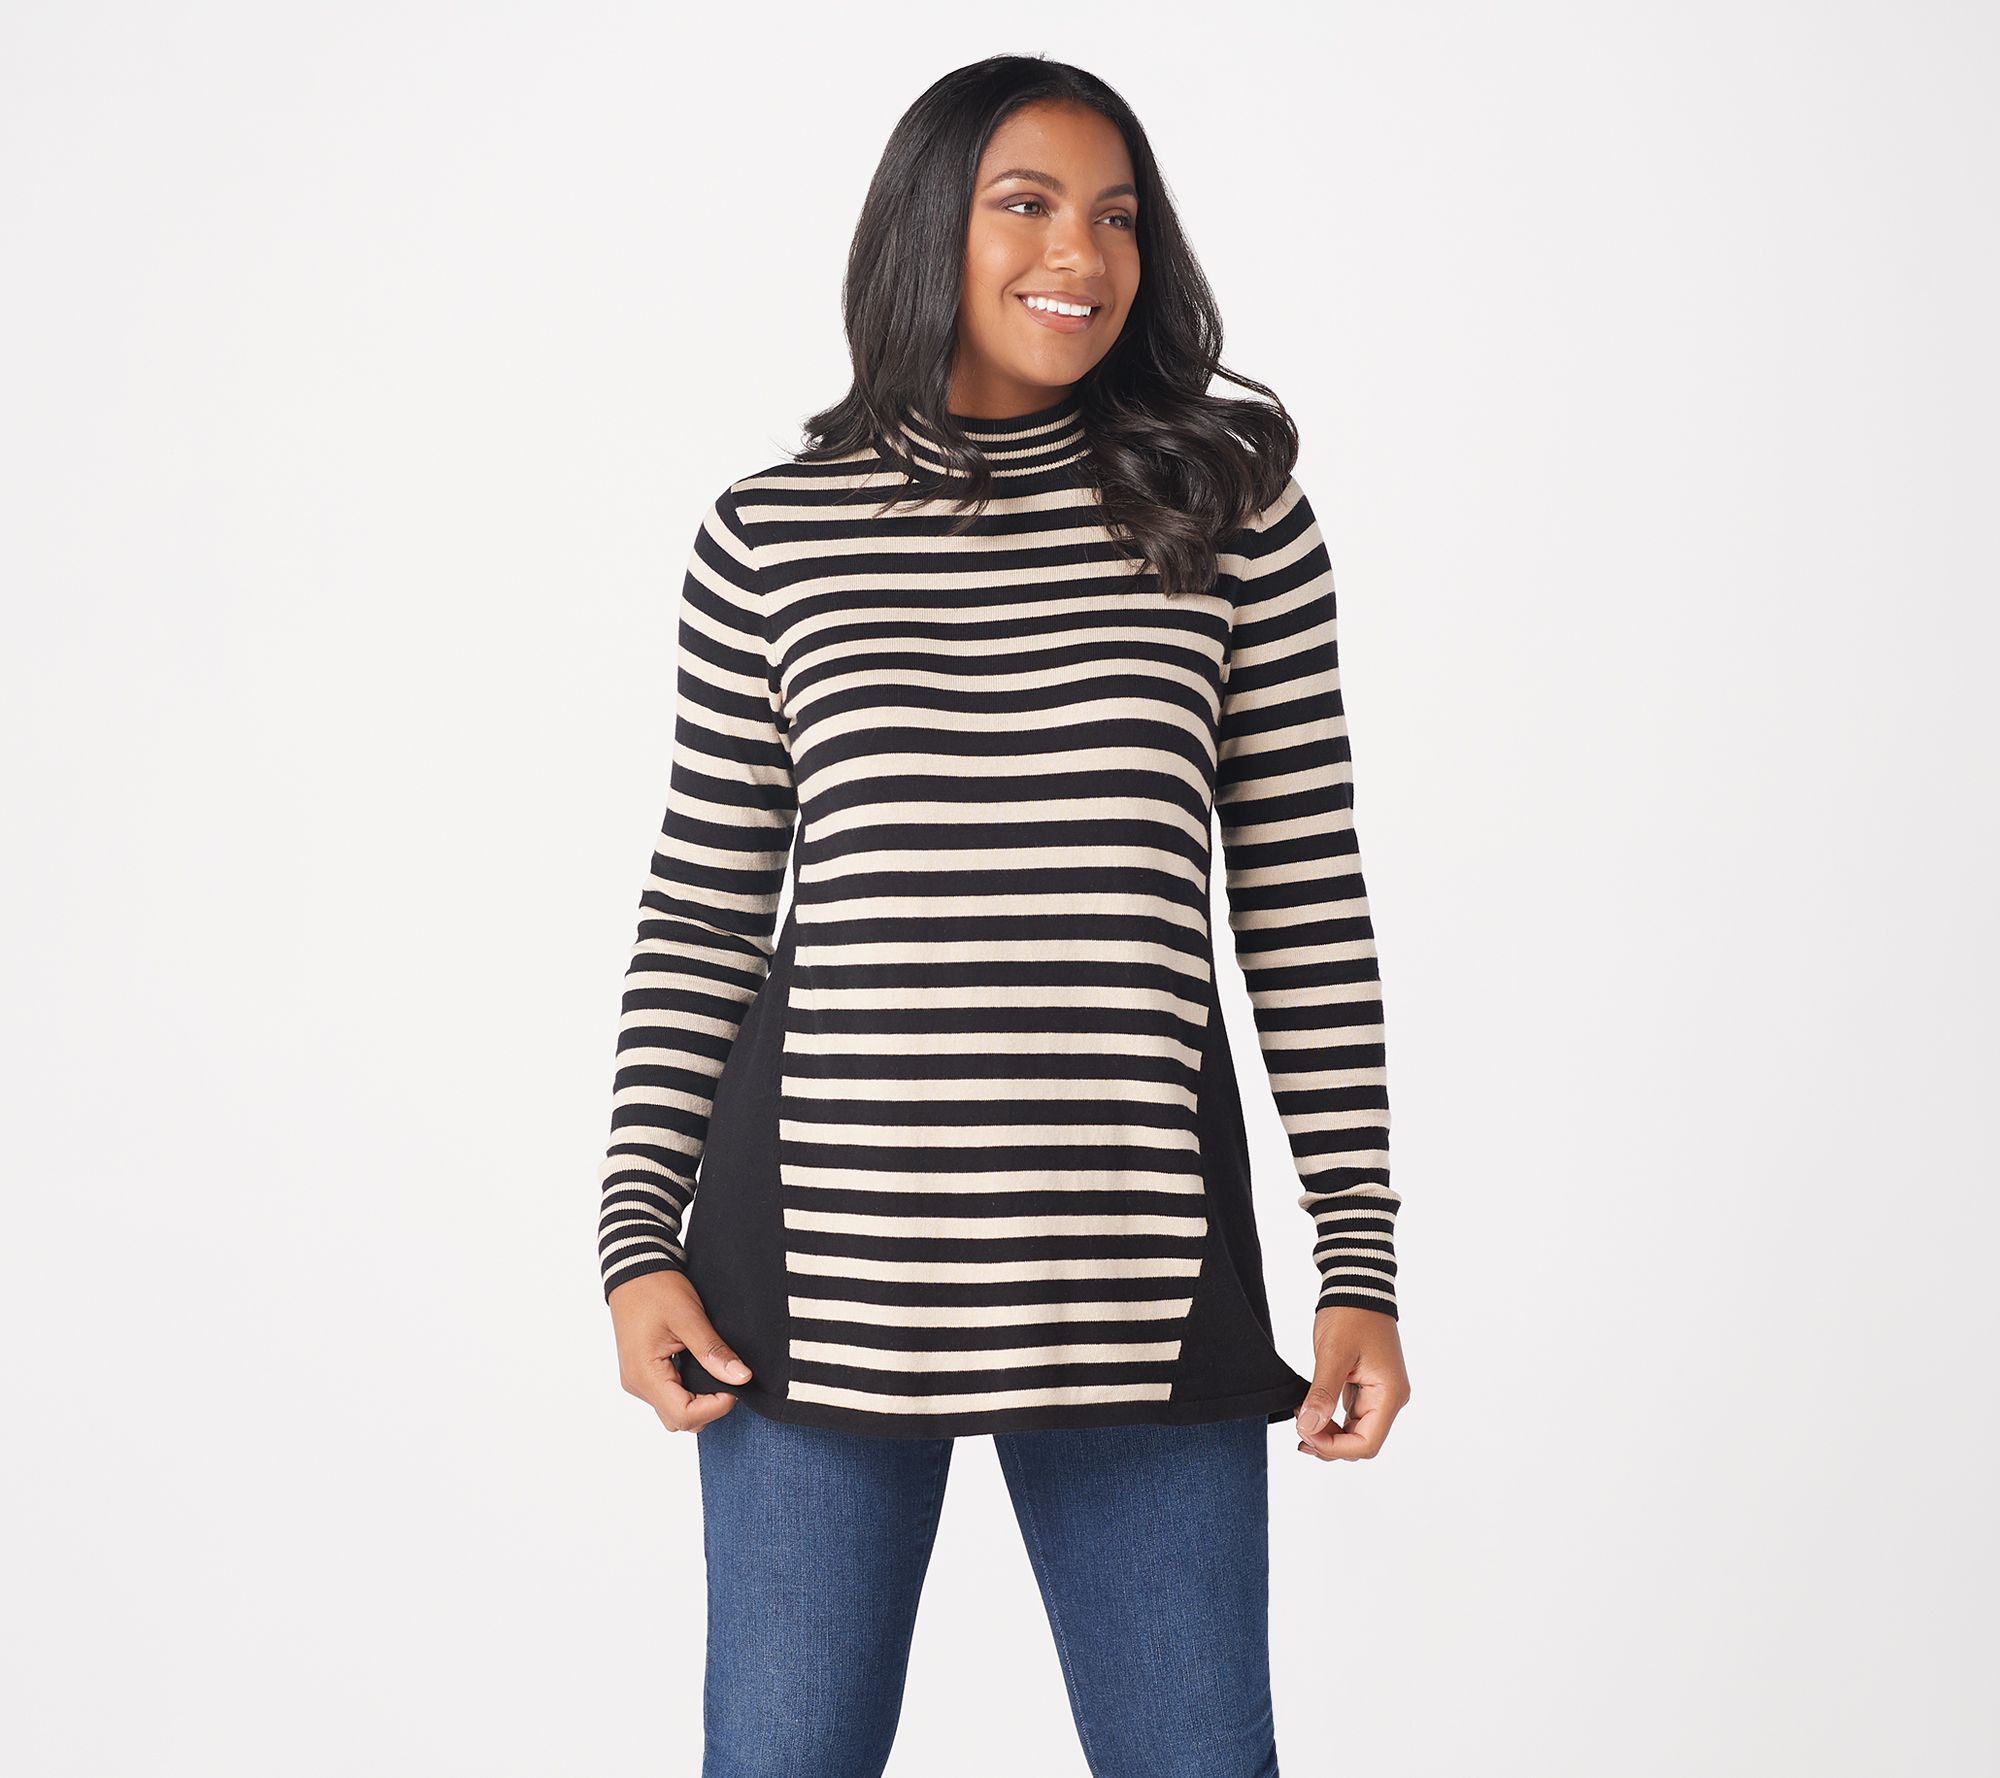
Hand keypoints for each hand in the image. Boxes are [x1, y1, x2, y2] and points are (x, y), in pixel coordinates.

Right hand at [608, 1269, 752, 1432]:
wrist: (633, 1270)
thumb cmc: (657, 1288)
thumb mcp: (689, 1317)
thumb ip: (713, 1351)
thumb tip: (741, 1378)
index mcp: (645, 1374)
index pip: (683, 1415)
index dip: (714, 1408)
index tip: (736, 1387)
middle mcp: (637, 1384)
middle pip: (678, 1420)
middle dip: (708, 1408)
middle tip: (729, 1379)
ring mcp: (637, 1380)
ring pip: (672, 1412)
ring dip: (698, 1402)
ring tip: (716, 1373)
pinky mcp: (642, 1373)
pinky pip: (667, 1397)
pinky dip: (687, 1392)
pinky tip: (702, 1370)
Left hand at [1294, 1304, 1409, 1460]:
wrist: (1357, 1286)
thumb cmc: (1350, 1314)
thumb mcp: (1333, 1354)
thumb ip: (1322, 1393)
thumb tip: (1309, 1427)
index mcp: (1389, 1395)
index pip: (1366, 1444)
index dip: (1334, 1447)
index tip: (1304, 1433)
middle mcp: (1390, 1399)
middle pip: (1361, 1442)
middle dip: (1329, 1442)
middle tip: (1298, 1428)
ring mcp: (1379, 1394)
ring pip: (1355, 1432)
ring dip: (1328, 1433)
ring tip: (1301, 1419)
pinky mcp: (1367, 1387)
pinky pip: (1350, 1416)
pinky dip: (1330, 1419)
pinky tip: (1310, 1411)